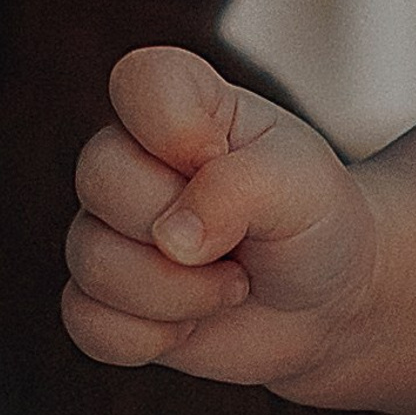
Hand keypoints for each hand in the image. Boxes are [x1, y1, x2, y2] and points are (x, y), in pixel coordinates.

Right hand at [61, 45, 371, 386]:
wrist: (327, 302)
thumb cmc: (315, 221)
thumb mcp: (300, 186)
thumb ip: (239, 188)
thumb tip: (171, 237)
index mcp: (190, 107)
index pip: (139, 78)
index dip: (173, 126)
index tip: (221, 156)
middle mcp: (136, 160)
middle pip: (99, 175)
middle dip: (182, 225)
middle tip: (242, 237)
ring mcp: (111, 230)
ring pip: (91, 260)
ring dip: (179, 292)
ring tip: (233, 283)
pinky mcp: (100, 299)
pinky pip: (88, 324)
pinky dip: (154, 336)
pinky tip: (195, 322)